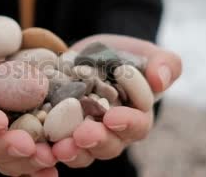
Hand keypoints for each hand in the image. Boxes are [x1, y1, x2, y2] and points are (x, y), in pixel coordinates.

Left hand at [52, 34, 181, 167]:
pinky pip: (55, 144)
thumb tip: (160, 79)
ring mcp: (85, 135)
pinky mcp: (60, 131)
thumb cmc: (125, 56)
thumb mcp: (146, 53)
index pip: (137, 126)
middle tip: (83, 135)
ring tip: (59, 147)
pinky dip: (48, 147)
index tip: (113, 116)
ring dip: (72, 151)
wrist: (91, 55)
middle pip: (108, 145)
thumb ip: (164, 64)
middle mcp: (111, 133)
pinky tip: (41, 144)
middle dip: (96, 141)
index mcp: (136, 117)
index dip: (127, 124)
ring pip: (81, 152)